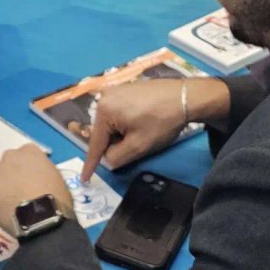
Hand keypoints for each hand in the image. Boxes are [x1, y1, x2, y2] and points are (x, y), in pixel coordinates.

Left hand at [0, 144, 73, 235]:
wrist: (40, 217)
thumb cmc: (56, 201)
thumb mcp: (57, 181)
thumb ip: (43, 174)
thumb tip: (36, 182)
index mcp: (30, 151)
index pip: (27, 156)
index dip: (28, 171)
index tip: (31, 183)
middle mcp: (9, 155)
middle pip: (8, 165)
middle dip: (12, 177)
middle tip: (18, 194)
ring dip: (0, 189)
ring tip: (9, 207)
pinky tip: (1, 213)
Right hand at [79, 78, 226, 180]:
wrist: (185, 97)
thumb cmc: (160, 122)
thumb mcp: (138, 146)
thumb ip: (117, 157)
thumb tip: (107, 159)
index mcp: (104, 110)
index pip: (95, 143)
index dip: (91, 164)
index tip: (85, 179)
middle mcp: (104, 97)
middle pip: (103, 132)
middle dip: (114, 144)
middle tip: (134, 148)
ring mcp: (115, 90)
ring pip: (111, 123)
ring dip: (121, 134)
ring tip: (142, 134)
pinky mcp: (126, 89)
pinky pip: (118, 112)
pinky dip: (125, 123)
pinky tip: (142, 124)